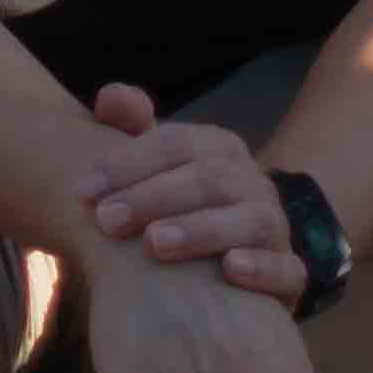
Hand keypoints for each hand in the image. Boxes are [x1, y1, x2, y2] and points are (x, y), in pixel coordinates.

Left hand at [70, 89, 306, 301]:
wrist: (230, 266)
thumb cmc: (177, 214)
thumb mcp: (156, 170)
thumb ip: (133, 129)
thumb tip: (110, 96)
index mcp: (220, 151)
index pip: (177, 144)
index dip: (129, 162)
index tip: (82, 190)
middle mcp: (253, 184)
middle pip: (209, 179)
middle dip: (154, 196)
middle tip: (106, 220)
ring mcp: (275, 229)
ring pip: (250, 220)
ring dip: (201, 229)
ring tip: (155, 243)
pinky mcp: (290, 276)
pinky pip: (287, 270)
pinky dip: (262, 267)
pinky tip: (230, 269)